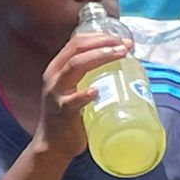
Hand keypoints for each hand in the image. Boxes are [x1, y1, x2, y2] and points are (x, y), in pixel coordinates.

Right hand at [34, 29, 130, 158]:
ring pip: (75, 66)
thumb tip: (120, 65)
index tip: (121, 39)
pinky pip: (73, 101)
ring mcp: (56, 93)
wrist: (52, 144)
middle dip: (104, 42)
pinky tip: (96, 91)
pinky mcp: (62, 112)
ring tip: (121, 54)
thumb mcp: (72, 88)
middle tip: (126, 45)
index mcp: (57, 68)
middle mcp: (53, 76)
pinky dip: (85, 95)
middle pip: (77, 49)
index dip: (100, 36)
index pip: (76, 41)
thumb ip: (87, 76)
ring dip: (100, 57)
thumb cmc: (68, 115)